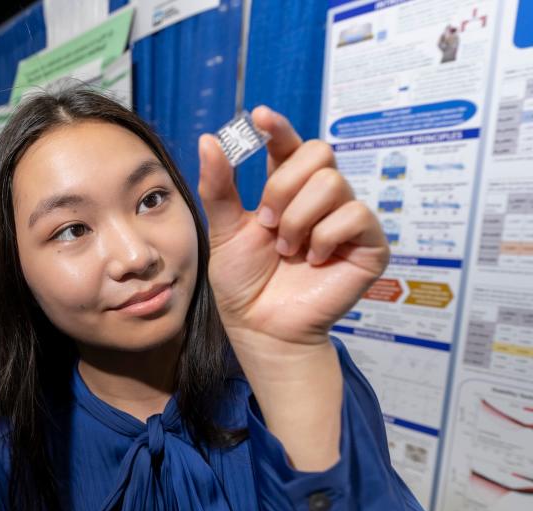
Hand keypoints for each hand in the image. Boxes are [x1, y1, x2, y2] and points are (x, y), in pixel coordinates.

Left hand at [198, 106, 388, 351]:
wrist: (260, 326)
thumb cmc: (245, 283)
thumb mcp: (224, 229)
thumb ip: (219, 186)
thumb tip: (208, 139)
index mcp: (287, 190)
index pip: (290, 145)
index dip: (280, 128)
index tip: (260, 117)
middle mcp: (320, 199)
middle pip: (318, 153)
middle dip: (283, 188)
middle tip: (268, 224)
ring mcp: (346, 220)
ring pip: (332, 183)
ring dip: (298, 219)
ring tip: (287, 250)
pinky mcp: (369, 244)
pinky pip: (355, 214)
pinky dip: (324, 237)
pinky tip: (313, 260)